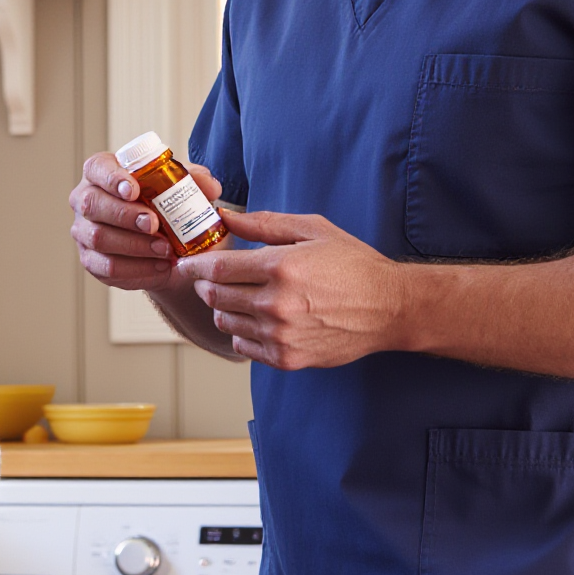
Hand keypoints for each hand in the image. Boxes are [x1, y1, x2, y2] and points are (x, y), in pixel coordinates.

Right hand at [70, 154, 227, 286]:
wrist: (167, 246)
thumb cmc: (167, 206)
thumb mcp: (184, 188)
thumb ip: (196, 181)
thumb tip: (210, 187)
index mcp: (103, 171)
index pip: (97, 168)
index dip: (112, 178)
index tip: (134, 190)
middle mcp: (86, 199)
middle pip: (92, 204)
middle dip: (125, 215)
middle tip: (154, 224)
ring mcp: (84, 231)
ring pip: (99, 238)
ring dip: (134, 245)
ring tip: (164, 249)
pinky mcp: (91, 260)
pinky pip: (107, 267)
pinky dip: (136, 269)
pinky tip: (159, 267)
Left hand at [180, 210, 409, 369]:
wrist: (388, 308)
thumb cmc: (353, 266)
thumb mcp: (313, 230)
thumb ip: (265, 224)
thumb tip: (226, 216)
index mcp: (281, 267)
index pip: (218, 269)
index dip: (195, 267)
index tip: (185, 265)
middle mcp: (276, 304)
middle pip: (216, 296)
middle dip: (205, 286)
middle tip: (208, 280)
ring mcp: (280, 334)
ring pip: (226, 322)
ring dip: (222, 308)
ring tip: (236, 297)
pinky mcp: (286, 358)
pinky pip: (243, 346)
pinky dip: (240, 332)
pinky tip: (254, 319)